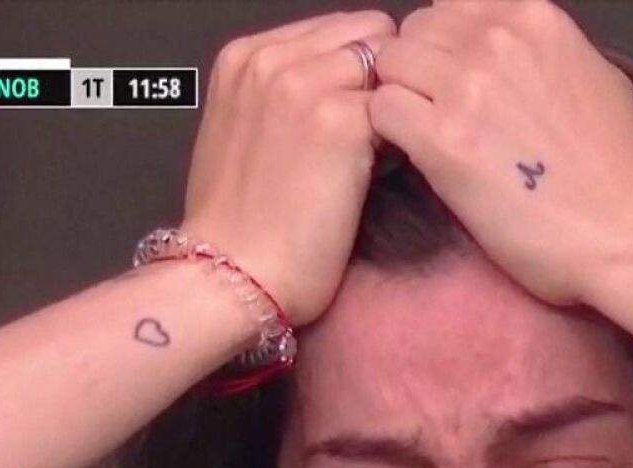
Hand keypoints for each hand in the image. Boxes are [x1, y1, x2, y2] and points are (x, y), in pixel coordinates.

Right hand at [180, 10, 394, 324]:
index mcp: (243, 56)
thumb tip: (342, 82)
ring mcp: (305, 85)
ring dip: (393, 103)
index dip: (356, 69)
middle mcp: (271, 59)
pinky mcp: (340, 121)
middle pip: (370, 32)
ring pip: (392, 65)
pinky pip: (401, 108)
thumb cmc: (238, 223)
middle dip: (380, 77)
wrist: (231, 275)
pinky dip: (400, 137)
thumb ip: (280, 91)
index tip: (352, 109)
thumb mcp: (239, 129)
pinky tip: (375, 174)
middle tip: (370, 132)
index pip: (336, 27)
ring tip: (370, 154)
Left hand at [369, 0, 632, 304]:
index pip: (452, 4)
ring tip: (420, 135)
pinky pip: (380, 110)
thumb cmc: (619, 168)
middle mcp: (497, 39)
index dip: (443, 42)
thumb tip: (513, 50)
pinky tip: (414, 157)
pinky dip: (386, 133)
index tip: (452, 78)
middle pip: (415, 29)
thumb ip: (541, 51)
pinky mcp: (442, 141)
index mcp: (534, 17)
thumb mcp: (593, 76)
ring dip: (397, 97)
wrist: (624, 234)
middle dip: (416, 68)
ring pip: (389, 64)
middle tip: (432, 112)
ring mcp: (466, 87)